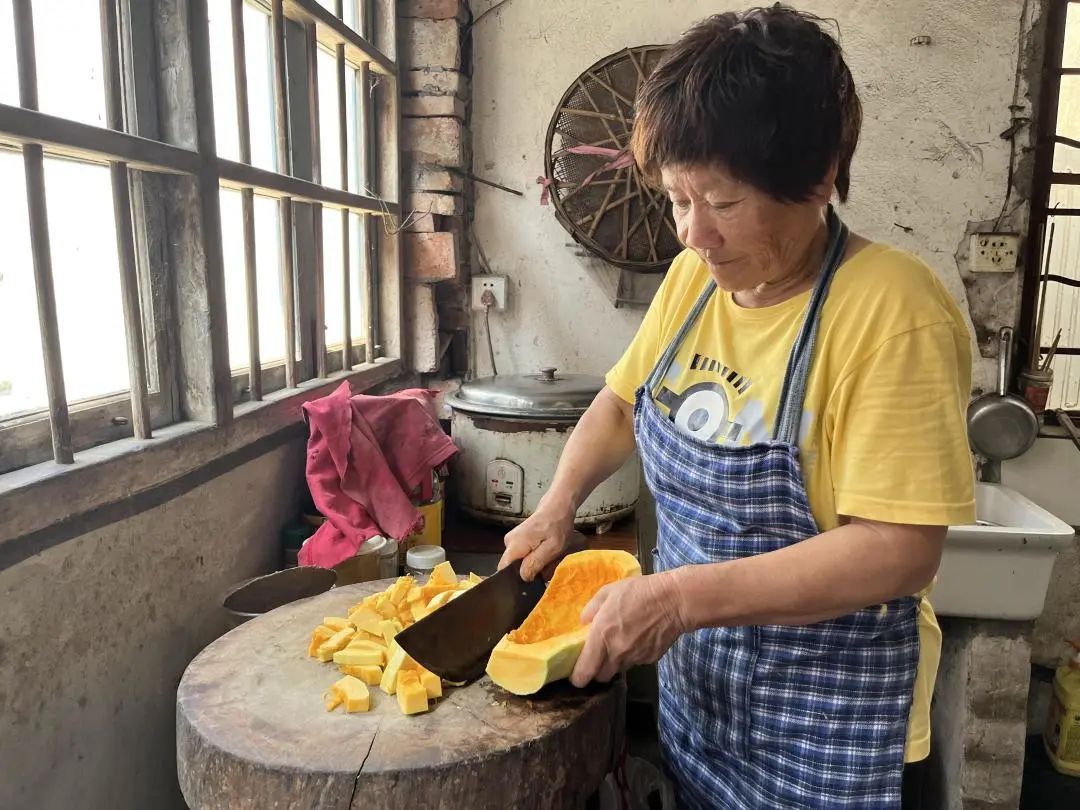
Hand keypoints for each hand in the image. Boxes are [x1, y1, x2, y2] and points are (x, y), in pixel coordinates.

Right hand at [498, 503, 574, 580]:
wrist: (558, 508)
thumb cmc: (557, 525)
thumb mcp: (552, 547)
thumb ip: (536, 563)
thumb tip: (523, 577)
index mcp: (515, 544)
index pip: (503, 570)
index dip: (516, 578)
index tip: (532, 578)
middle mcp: (509, 543)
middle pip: (513, 568)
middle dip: (531, 571)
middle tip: (548, 565)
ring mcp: (512, 541)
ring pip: (520, 564)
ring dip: (536, 565)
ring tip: (549, 557)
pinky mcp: (518, 542)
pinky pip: (524, 557)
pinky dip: (536, 558)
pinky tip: (545, 553)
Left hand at [570, 572, 687, 686]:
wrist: (674, 600)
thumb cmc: (638, 592)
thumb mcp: (608, 592)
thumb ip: (591, 609)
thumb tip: (583, 624)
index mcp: (602, 636)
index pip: (585, 671)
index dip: (578, 677)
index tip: (576, 675)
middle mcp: (617, 652)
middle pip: (601, 676)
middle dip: (596, 670)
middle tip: (597, 656)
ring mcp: (635, 658)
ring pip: (618, 670)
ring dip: (614, 662)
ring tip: (620, 643)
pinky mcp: (649, 659)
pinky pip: (635, 663)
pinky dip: (632, 656)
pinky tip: (637, 639)